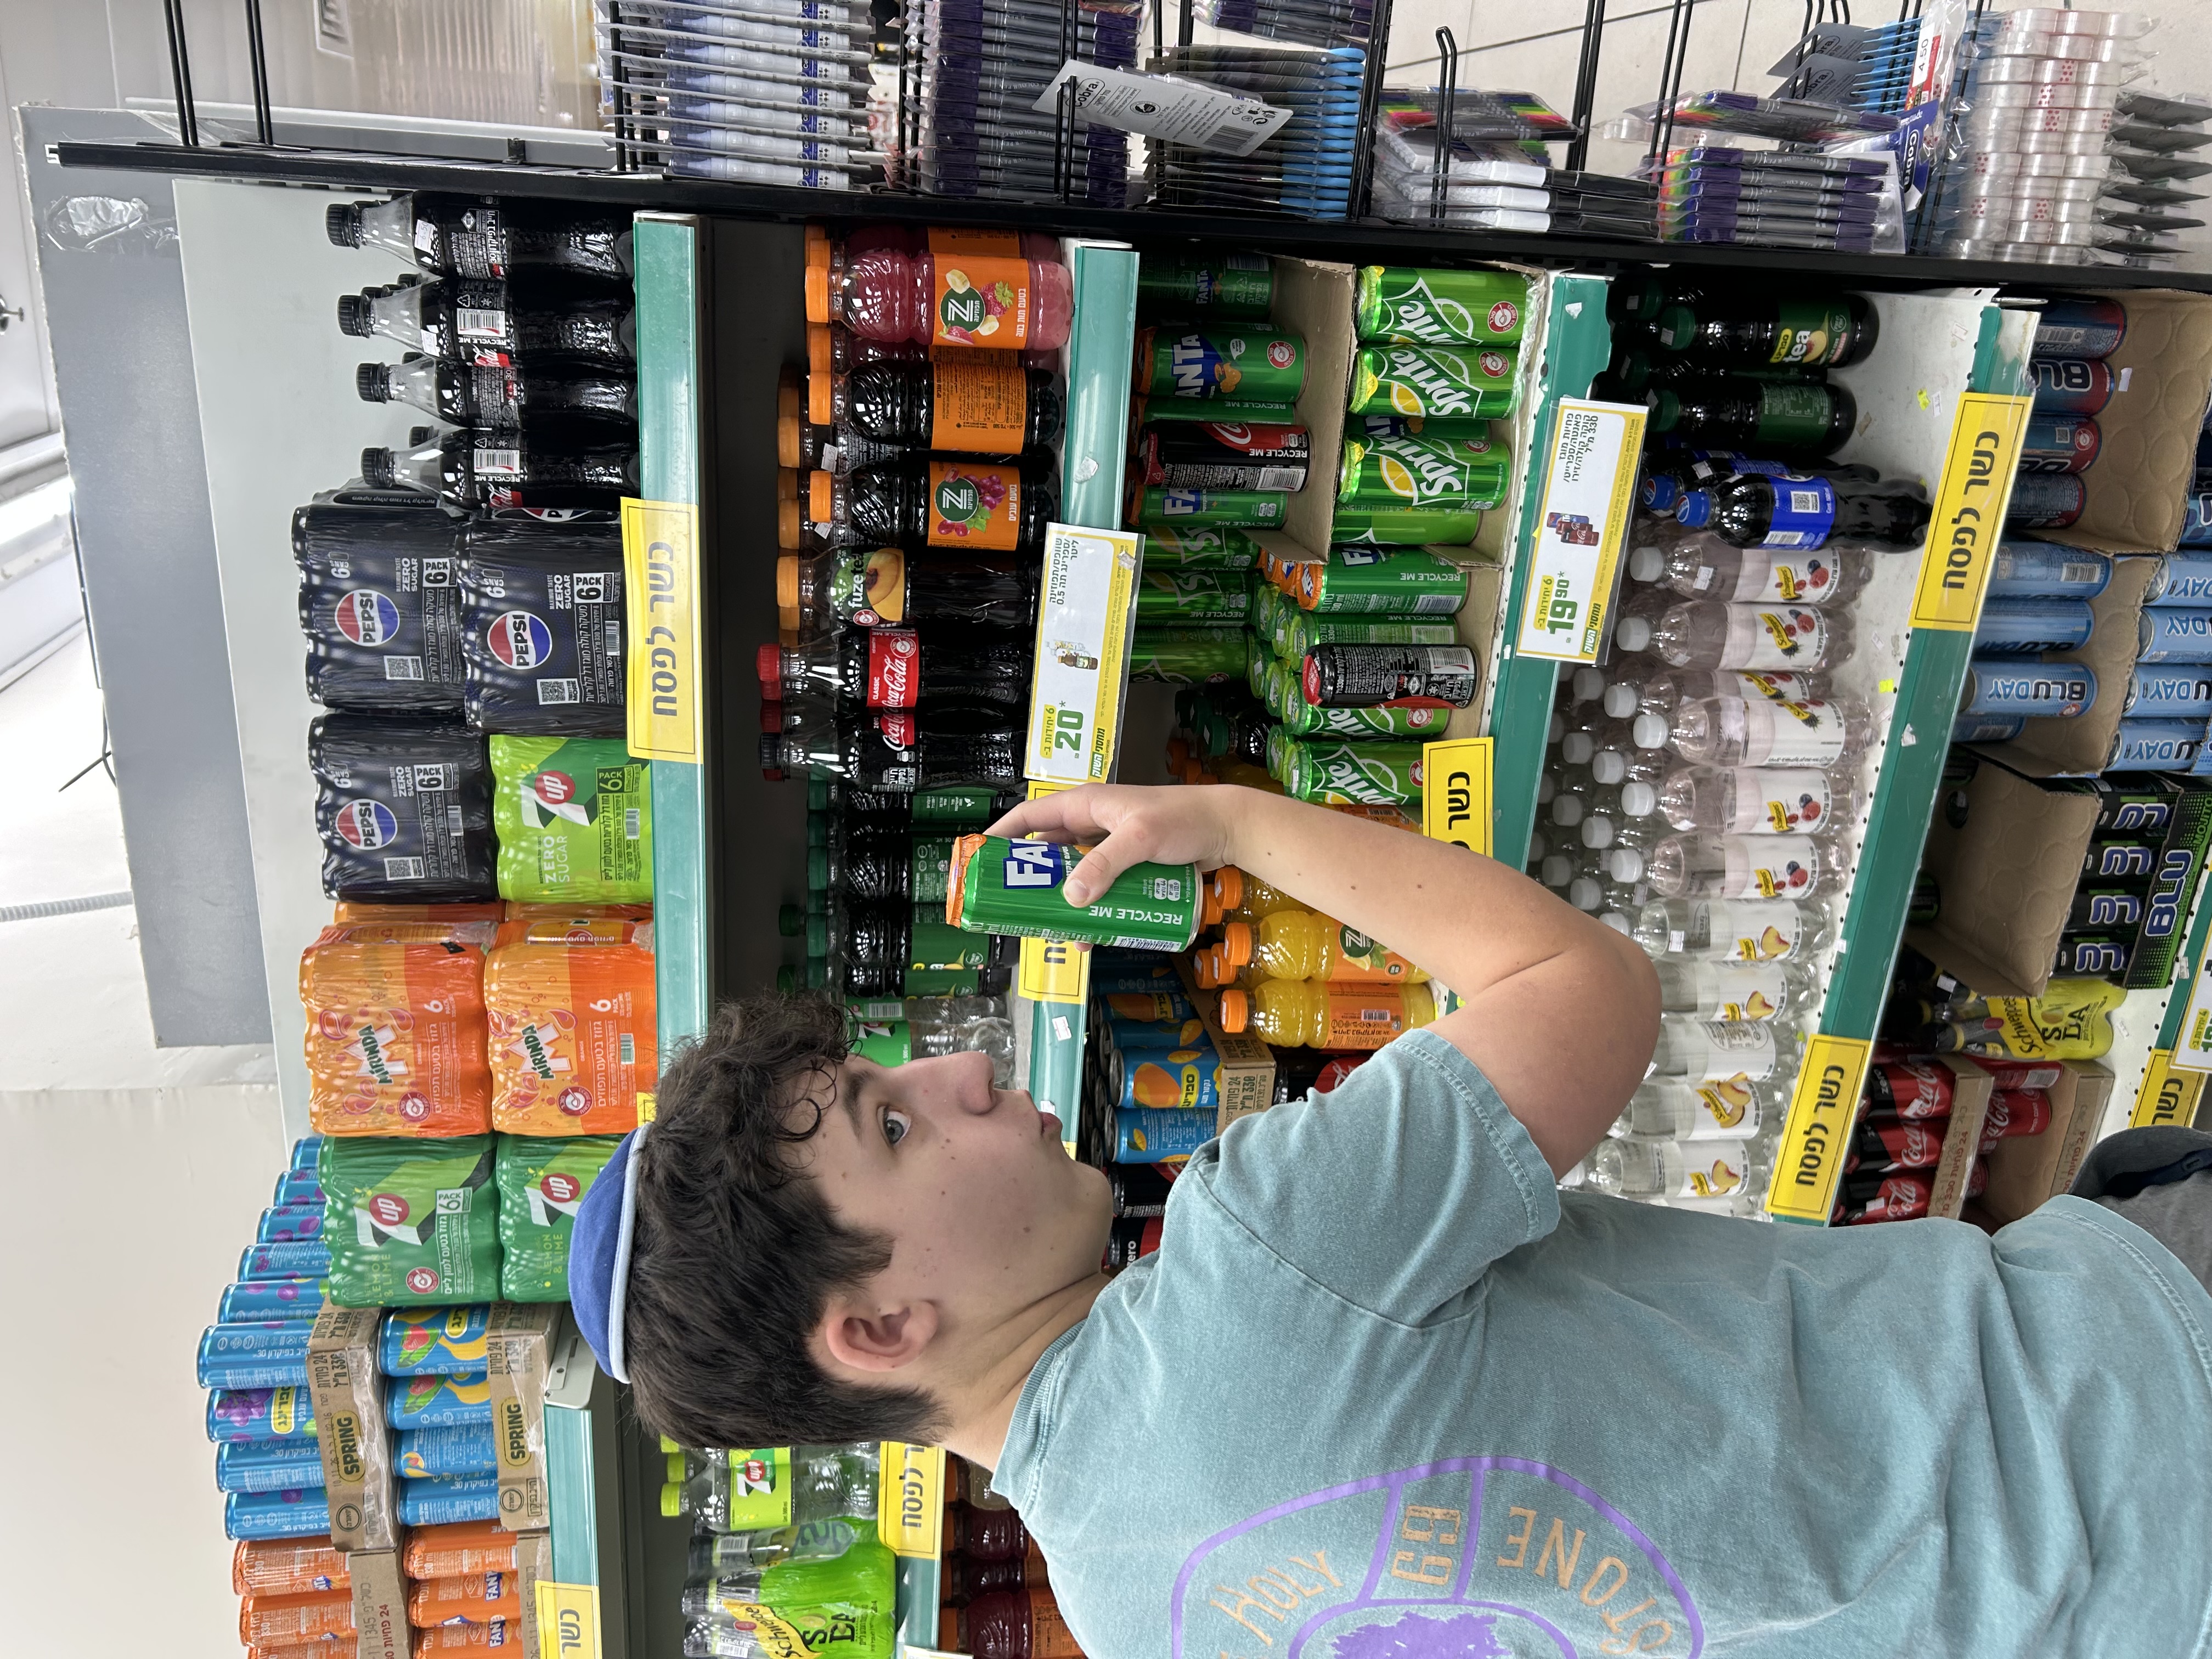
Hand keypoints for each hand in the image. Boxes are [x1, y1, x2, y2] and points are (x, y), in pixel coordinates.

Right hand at [984, 784, 1241, 905]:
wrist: (1226, 828)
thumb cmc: (1182, 820)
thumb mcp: (1139, 839)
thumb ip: (1104, 865)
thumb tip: (1069, 897)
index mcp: (1087, 805)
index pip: (1033, 815)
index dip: (1005, 834)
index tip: (982, 858)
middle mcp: (1094, 823)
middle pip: (1050, 851)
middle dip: (1033, 879)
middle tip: (1015, 907)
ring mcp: (1112, 845)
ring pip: (1075, 875)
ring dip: (1065, 901)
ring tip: (1054, 929)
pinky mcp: (1129, 865)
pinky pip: (1100, 888)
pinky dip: (1092, 908)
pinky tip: (1092, 933)